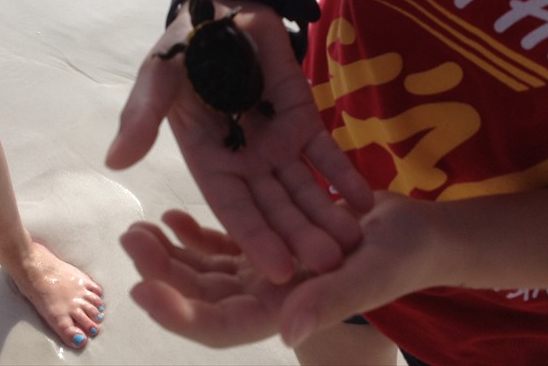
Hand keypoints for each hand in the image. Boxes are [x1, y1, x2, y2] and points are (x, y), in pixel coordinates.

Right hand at [107, 0, 373, 283]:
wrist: (225, 8)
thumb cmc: (187, 46)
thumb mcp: (159, 77)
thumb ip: (143, 117)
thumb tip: (114, 162)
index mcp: (208, 162)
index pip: (234, 208)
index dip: (256, 238)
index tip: (280, 271)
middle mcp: (244, 164)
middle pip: (275, 208)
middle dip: (300, 236)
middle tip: (330, 266)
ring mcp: (277, 145)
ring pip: (304, 188)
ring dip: (327, 213)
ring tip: (354, 242)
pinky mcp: (304, 122)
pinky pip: (326, 153)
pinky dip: (345, 174)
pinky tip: (366, 199)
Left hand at [122, 194, 432, 347]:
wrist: (415, 232)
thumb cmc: (402, 256)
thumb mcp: (372, 272)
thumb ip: (331, 299)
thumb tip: (288, 332)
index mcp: (286, 312)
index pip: (221, 326)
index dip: (179, 315)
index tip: (141, 289)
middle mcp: (268, 296)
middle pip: (202, 295)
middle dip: (163, 272)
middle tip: (132, 238)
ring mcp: (264, 271)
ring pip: (205, 270)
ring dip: (171, 252)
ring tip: (142, 225)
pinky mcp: (268, 245)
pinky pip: (223, 245)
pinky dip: (197, 233)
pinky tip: (175, 215)